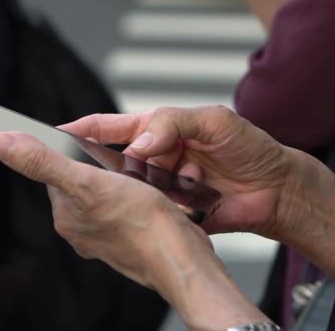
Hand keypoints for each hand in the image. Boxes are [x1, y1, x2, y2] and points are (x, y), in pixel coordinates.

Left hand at [0, 131, 270, 328]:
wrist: (181, 258)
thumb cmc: (142, 225)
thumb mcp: (87, 181)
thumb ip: (43, 162)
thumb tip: (1, 145)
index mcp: (66, 215)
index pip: (56, 171)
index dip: (73, 153)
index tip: (90, 146)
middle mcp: (82, 227)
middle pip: (84, 179)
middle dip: (103, 166)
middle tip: (124, 164)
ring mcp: (106, 234)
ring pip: (108, 191)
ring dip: (123, 179)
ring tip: (140, 179)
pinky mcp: (130, 236)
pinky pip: (128, 205)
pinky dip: (138, 194)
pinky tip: (150, 195)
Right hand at [61, 106, 293, 238]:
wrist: (277, 190)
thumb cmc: (249, 147)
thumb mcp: (214, 121)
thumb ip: (173, 123)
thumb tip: (139, 143)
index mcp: (156, 130)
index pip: (109, 128)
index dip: (82, 130)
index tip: (56, 133)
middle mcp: (153, 158)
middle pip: (114, 163)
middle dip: (115, 170)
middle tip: (130, 174)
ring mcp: (160, 186)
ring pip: (132, 192)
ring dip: (147, 192)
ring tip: (178, 187)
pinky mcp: (171, 211)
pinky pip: (153, 213)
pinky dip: (162, 212)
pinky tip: (182, 209)